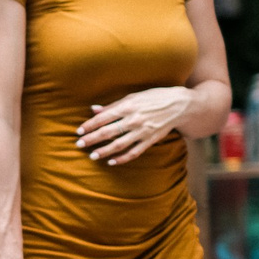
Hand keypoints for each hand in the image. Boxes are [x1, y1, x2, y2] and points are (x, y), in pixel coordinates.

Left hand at [76, 87, 190, 165]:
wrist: (180, 105)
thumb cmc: (154, 98)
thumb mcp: (133, 97)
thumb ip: (113, 105)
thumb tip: (93, 109)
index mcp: (127, 107)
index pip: (102, 118)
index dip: (89, 126)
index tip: (78, 131)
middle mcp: (134, 120)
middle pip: (108, 132)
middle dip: (91, 139)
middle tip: (79, 144)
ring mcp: (142, 131)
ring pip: (119, 145)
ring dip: (104, 151)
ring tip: (92, 156)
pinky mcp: (150, 140)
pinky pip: (134, 152)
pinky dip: (122, 158)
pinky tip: (111, 162)